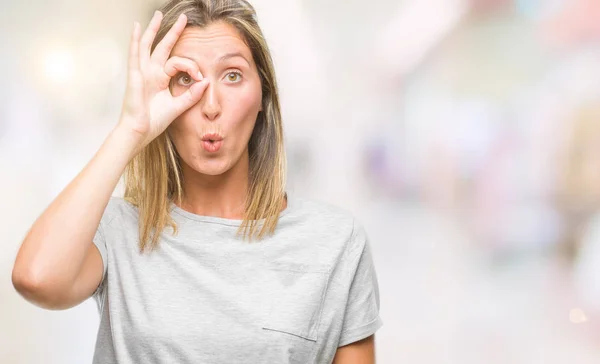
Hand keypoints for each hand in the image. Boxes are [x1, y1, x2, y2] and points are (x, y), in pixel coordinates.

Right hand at [117, 11, 208, 148]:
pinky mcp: (135, 75)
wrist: (140, 132)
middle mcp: (151, 72)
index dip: (191, 66)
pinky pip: (135, 54)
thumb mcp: (178, 106)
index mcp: (161, 79)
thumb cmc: (154, 121)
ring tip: (158, 15)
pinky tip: (138, 27)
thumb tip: (206, 81)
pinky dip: (136, 40)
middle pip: (163, 47)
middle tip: (184, 18)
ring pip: (148, 45)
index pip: (178, 63)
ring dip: (153, 29)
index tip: (199, 76)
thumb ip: (192, 95)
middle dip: (173, 32)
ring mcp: (142, 72)